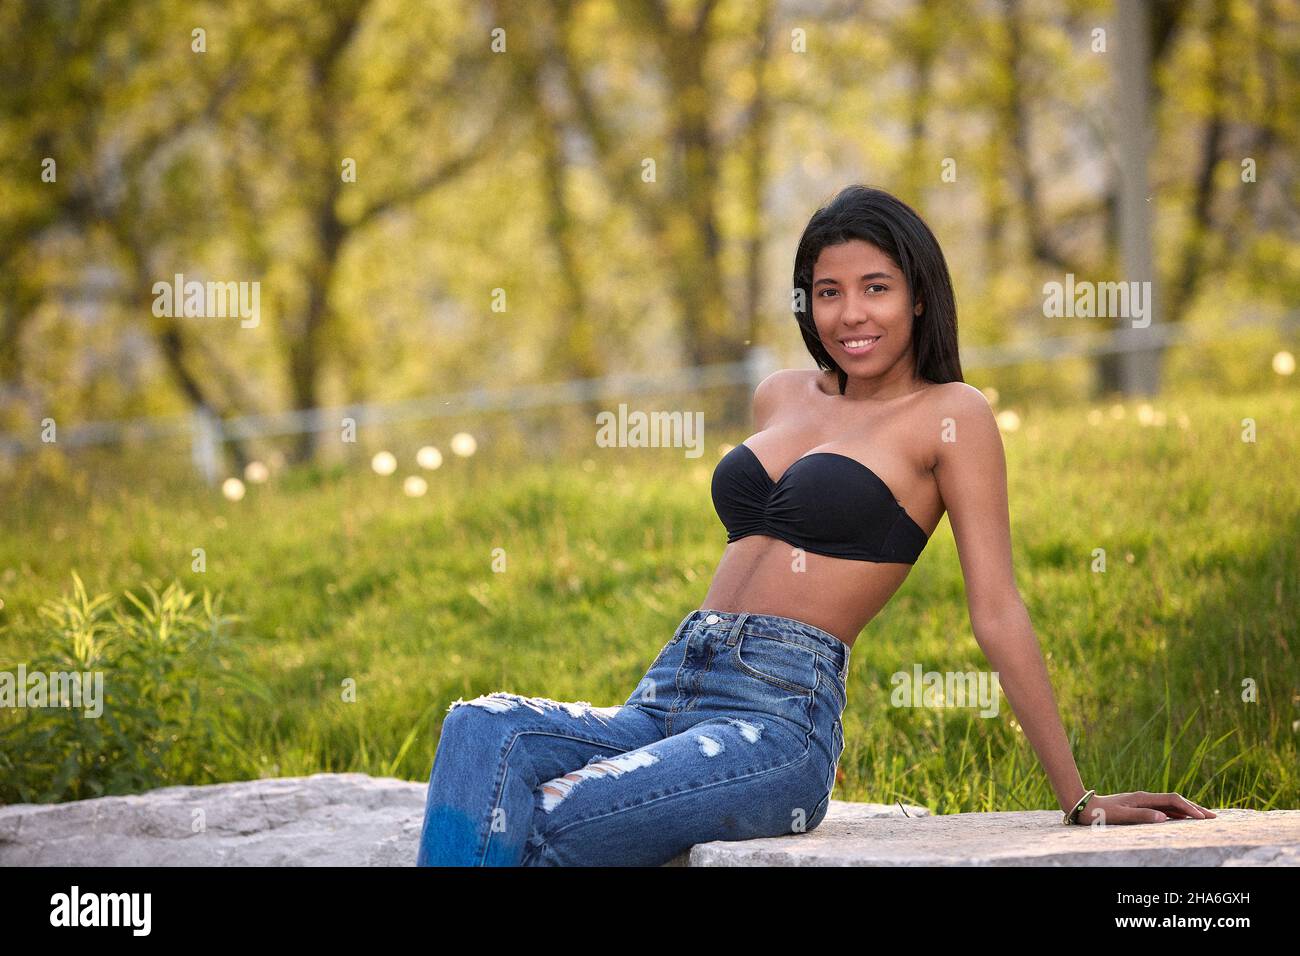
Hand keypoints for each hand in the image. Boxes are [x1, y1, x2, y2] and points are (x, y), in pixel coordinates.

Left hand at [1070, 791, 1216, 825]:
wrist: (1085, 806)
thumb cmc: (1101, 813)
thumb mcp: (1120, 815)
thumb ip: (1142, 815)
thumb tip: (1164, 817)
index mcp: (1143, 798)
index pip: (1172, 800)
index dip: (1188, 808)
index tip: (1202, 818)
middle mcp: (1145, 797)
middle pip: (1175, 800)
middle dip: (1194, 808)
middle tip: (1213, 817)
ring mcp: (1143, 801)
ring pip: (1171, 804)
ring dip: (1187, 810)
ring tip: (1204, 818)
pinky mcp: (1140, 806)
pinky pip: (1163, 808)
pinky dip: (1177, 813)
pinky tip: (1182, 819)